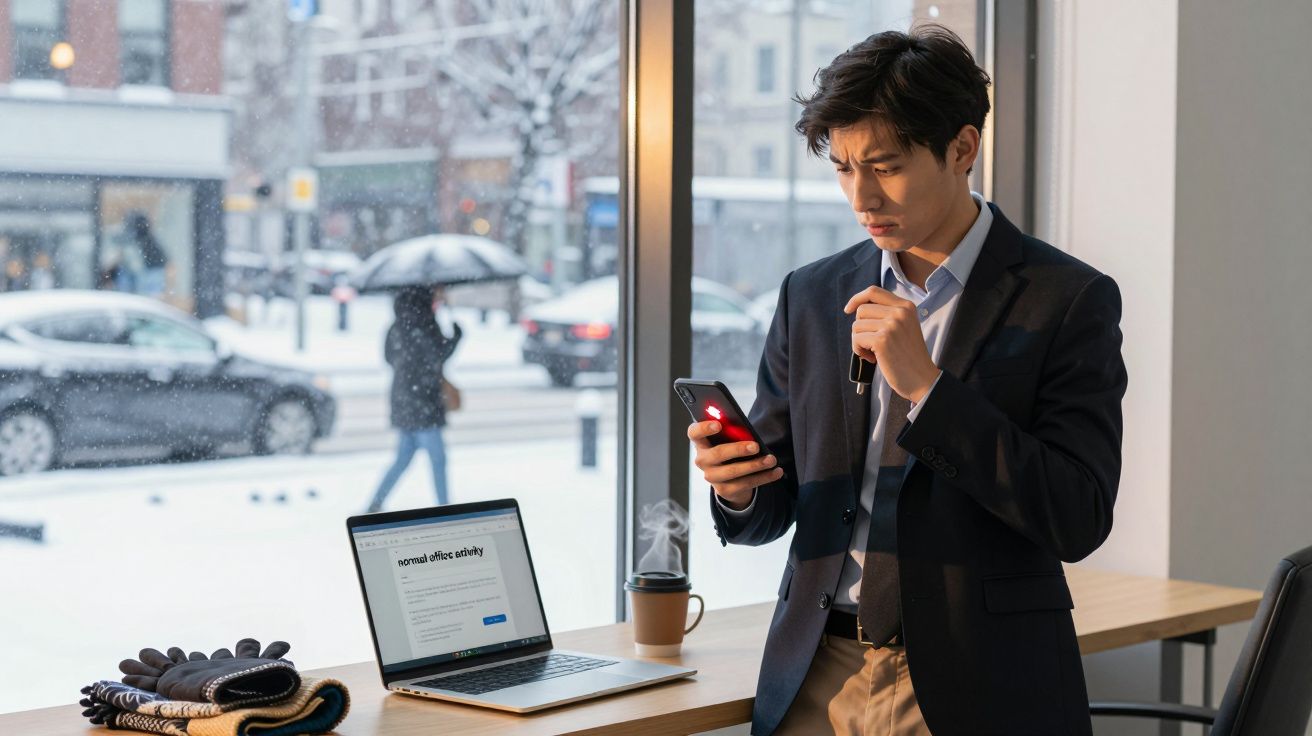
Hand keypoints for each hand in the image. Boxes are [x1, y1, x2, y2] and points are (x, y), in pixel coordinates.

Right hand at [688, 420, 781, 509]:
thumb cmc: (730, 449)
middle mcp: (702, 460)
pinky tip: (776, 471)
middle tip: (755, 446)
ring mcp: (711, 477)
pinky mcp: (724, 490)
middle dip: (738, 449)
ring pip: (733, 471)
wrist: (729, 478)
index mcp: (701, 443)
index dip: (704, 428)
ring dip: (755, 465)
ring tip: (771, 459)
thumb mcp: (728, 439)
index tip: (718, 425)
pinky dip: (764, 477)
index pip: (694, 433)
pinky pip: (746, 484)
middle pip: (717, 454)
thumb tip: (747, 431)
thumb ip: (732, 432)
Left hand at [844, 285, 940, 402]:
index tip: (848, 309)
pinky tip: (872, 359)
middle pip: (861, 310)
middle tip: (871, 344)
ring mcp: (891, 325)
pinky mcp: (882, 340)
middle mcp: (899, 312)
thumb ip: (887, 314)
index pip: (874, 291)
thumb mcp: (904, 327)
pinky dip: (859, 350)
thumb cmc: (909, 356)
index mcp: (906, 306)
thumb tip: (857, 308)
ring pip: (856, 325)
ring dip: (859, 342)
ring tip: (873, 353)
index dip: (857, 298)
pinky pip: (856, 339)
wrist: (922, 378)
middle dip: (860, 328)